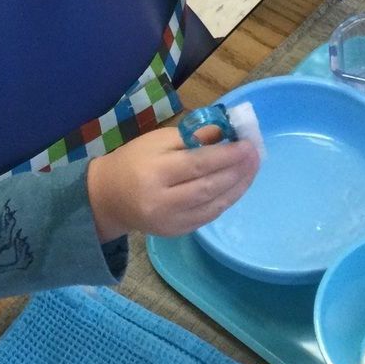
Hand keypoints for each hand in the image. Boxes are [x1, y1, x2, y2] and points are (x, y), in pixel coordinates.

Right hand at [86, 126, 258, 240]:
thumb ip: (192, 137)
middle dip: (237, 171)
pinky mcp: (176, 232)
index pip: (198, 164)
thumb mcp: (158, 140)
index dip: (227, 155)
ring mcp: (170, 220)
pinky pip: (208, 216)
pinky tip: (238, 186)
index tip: (248, 144)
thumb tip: (227, 132)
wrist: (108, 197)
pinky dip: (226, 200)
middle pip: (208, 186)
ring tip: (253, 168)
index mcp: (155, 171)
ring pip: (213, 205)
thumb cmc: (134, 160)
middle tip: (256, 155)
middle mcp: (162, 200)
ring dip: (237, 186)